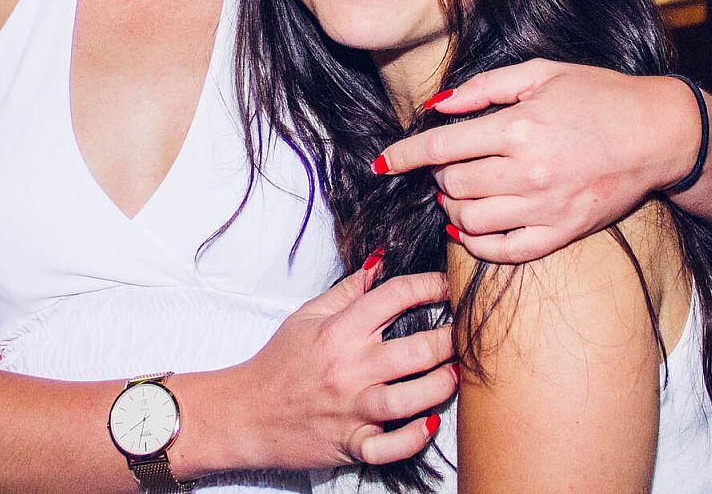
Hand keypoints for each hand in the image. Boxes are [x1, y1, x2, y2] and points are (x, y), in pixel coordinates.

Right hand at [234, 261, 456, 469]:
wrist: (246, 413)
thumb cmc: (279, 363)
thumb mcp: (307, 316)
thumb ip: (347, 291)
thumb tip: (380, 263)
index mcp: (339, 331)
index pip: (395, 296)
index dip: (430, 285)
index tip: (448, 285)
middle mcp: (350, 369)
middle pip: (416, 350)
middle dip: (450, 339)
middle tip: (465, 332)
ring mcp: (352, 409)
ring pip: (412, 399)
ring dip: (441, 385)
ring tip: (454, 373)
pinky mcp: (352, 443)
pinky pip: (391, 448)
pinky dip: (414, 438)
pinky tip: (429, 423)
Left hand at [378, 61, 696, 263]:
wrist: (659, 134)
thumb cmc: (600, 95)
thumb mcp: (541, 73)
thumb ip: (484, 87)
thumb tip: (437, 105)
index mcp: (520, 126)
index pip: (441, 147)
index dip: (403, 156)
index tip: (382, 164)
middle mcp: (529, 171)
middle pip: (451, 186)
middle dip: (435, 177)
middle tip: (446, 164)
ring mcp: (546, 207)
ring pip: (469, 221)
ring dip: (452, 208)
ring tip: (460, 191)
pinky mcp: (562, 233)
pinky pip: (503, 251)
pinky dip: (476, 242)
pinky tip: (470, 225)